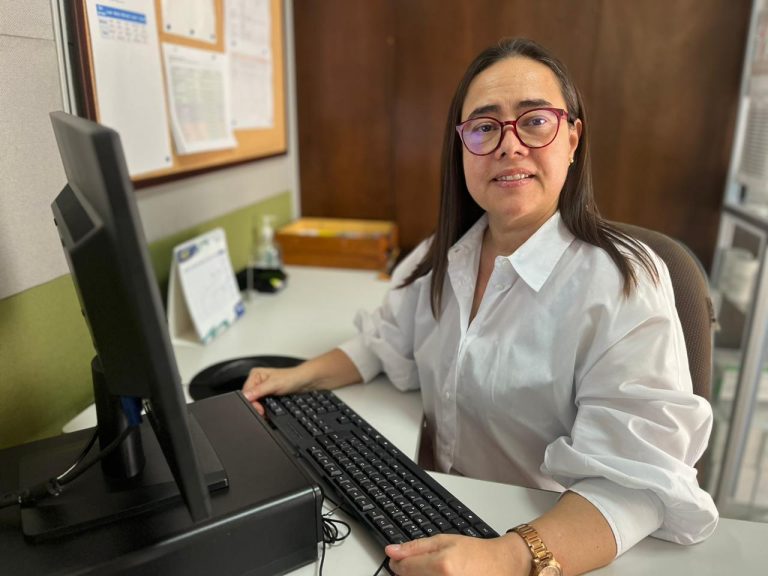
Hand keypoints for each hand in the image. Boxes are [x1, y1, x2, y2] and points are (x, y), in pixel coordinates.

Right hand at [241, 367, 305, 414]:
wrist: (303, 382)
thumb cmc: (292, 378)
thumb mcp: (274, 385)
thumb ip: (259, 391)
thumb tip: (246, 396)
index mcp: (255, 374)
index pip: (246, 391)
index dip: (251, 401)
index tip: (258, 409)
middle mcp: (257, 380)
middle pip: (249, 397)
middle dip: (255, 405)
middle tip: (262, 412)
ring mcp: (262, 387)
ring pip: (255, 401)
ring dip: (259, 407)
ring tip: (265, 410)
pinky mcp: (267, 393)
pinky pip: (261, 402)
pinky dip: (263, 407)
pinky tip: (267, 409)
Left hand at [385, 533, 527, 575]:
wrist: (501, 566)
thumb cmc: (477, 553)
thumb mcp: (444, 541)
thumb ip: (415, 547)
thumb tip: (391, 551)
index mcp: (441, 566)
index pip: (403, 569)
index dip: (399, 564)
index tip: (400, 561)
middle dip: (410, 573)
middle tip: (423, 566)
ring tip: (435, 572)